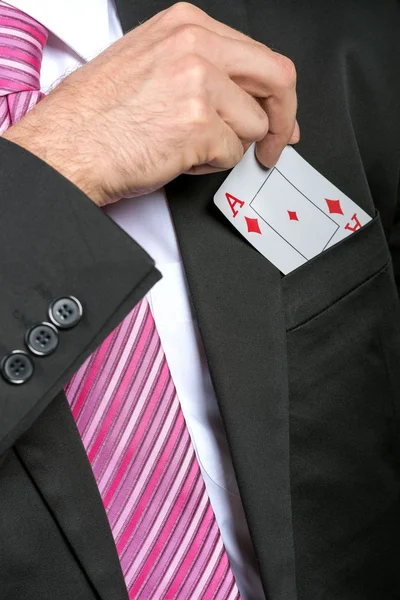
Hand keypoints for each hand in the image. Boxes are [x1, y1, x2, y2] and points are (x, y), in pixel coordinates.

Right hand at [3, 2, 298, 205]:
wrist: (68, 145)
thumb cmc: (100, 113)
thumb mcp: (152, 63)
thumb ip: (205, 69)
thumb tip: (246, 97)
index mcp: (187, 26)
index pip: (260, 56)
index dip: (276, 95)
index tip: (279, 118)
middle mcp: (197, 46)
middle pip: (277, 79)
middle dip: (284, 121)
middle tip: (274, 146)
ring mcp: (199, 83)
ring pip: (254, 125)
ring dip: (228, 145)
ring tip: (188, 145)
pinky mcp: (198, 124)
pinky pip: (232, 153)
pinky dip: (209, 164)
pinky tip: (178, 156)